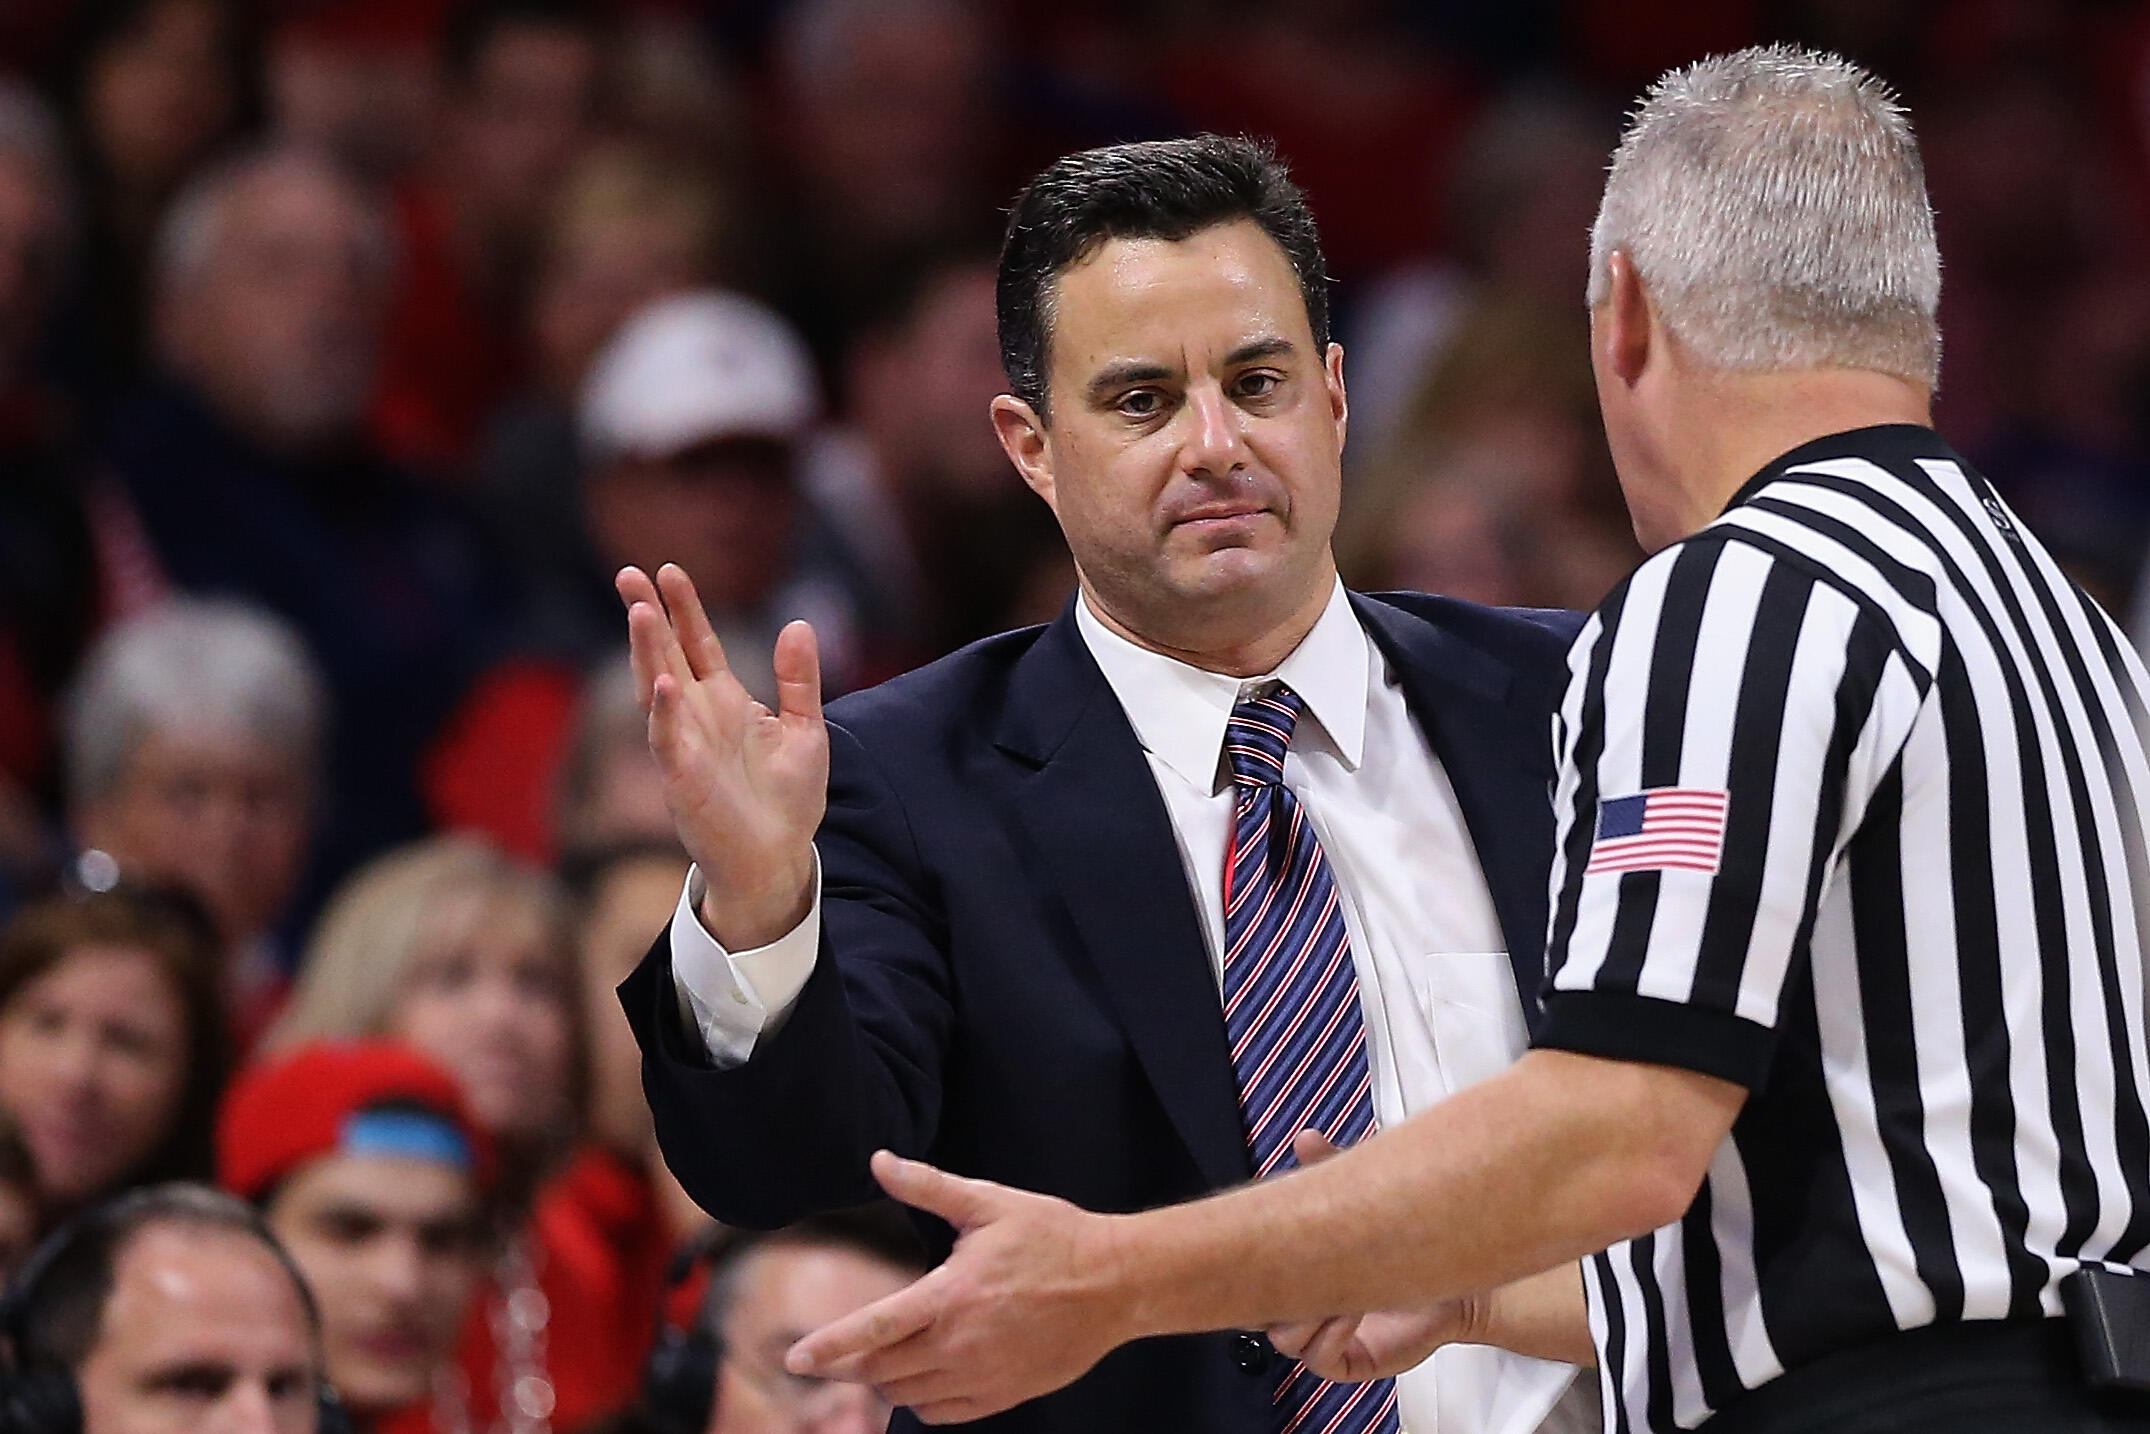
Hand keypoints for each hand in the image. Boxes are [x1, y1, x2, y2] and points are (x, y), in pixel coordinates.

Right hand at [618, 564, 825, 948]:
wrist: (779, 859)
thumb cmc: (787, 801)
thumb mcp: (806, 729)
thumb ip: (800, 680)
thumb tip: (799, 623)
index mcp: (725, 702)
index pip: (697, 644)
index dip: (684, 608)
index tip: (669, 570)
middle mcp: (697, 717)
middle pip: (666, 654)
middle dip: (648, 615)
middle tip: (629, 573)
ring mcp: (685, 746)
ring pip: (658, 688)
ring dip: (647, 651)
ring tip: (640, 610)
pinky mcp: (684, 779)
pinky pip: (669, 740)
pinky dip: (664, 712)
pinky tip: (663, 682)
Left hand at [785, 1151, 1133, 1423]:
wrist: (1115, 1283)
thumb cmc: (1052, 1237)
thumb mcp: (989, 1203)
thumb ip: (928, 1186)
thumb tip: (880, 1161)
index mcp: (952, 1295)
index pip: (875, 1329)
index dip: (830, 1346)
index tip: (795, 1358)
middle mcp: (962, 1344)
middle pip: (883, 1370)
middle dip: (848, 1366)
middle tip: (830, 1357)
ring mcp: (983, 1376)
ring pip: (909, 1395)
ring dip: (883, 1382)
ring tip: (876, 1362)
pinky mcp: (1003, 1395)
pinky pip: (943, 1413)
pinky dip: (921, 1401)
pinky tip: (921, 1378)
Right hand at [1266, 1131, 1485, 1381]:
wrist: (1457, 1287)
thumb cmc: (1407, 1248)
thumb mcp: (1362, 1202)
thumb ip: (1331, 1168)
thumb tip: (1307, 1138)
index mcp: (1299, 1276)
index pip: (1256, 1277)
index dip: (1251, 1266)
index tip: (1259, 1242)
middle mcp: (1308, 1309)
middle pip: (1260, 1312)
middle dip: (1270, 1291)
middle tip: (1295, 1264)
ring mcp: (1326, 1338)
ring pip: (1286, 1338)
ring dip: (1306, 1313)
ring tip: (1339, 1289)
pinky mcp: (1350, 1361)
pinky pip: (1319, 1357)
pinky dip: (1329, 1335)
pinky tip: (1352, 1311)